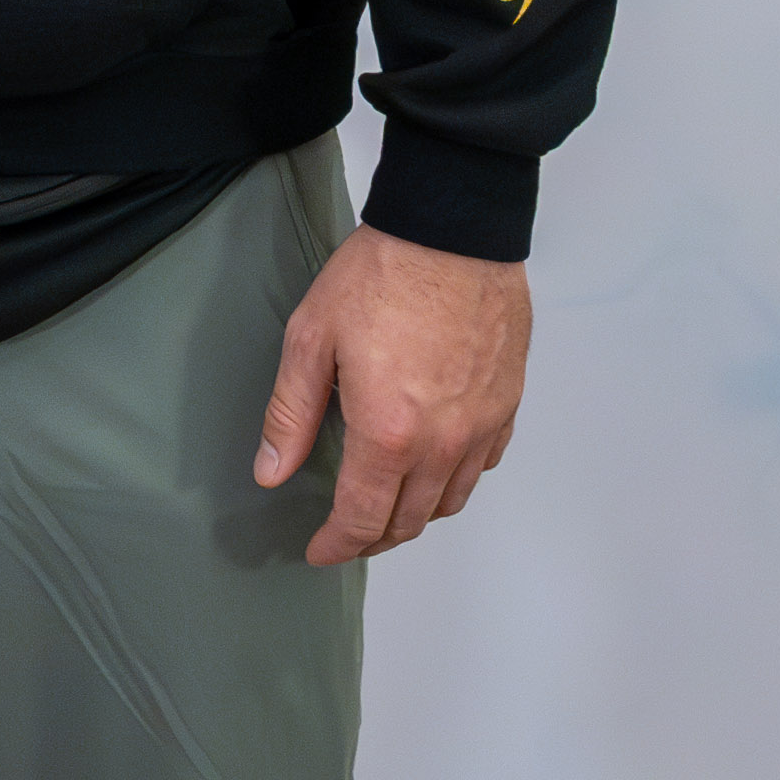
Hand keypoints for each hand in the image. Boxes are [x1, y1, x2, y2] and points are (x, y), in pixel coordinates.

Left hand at [250, 223, 531, 565]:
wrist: (451, 229)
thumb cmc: (382, 274)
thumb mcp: (312, 338)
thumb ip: (292, 414)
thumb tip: (271, 472)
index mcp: (389, 433)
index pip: (363, 519)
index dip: (337, 545)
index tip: (320, 550)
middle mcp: (443, 442)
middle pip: (410, 520)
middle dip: (373, 538)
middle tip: (348, 534)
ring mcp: (482, 425)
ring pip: (451, 500)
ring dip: (416, 515)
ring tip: (388, 508)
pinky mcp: (508, 402)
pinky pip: (484, 464)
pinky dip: (457, 479)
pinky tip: (437, 466)